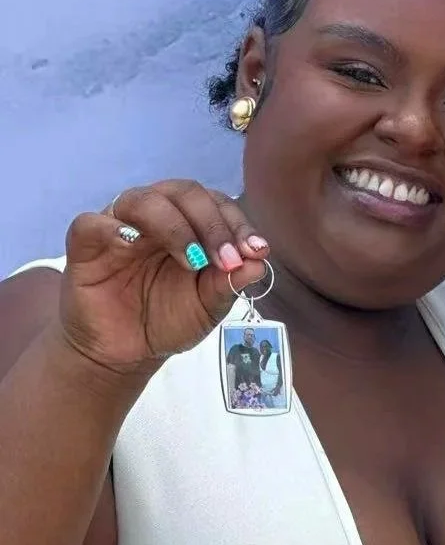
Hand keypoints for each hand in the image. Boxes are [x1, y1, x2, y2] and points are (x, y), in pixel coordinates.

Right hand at [57, 179, 268, 374]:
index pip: (217, 203)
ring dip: (175, 226)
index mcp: (190, 222)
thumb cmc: (170, 318)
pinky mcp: (85, 245)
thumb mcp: (209, 304)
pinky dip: (112, 229)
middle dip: (213, 224)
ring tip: (193, 261)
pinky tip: (132, 245)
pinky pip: (91, 223)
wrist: (125, 352)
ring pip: (144, 199)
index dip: (239, 224)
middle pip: (185, 192)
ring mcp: (120, 226)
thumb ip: (230, 283)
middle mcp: (157, 216)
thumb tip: (259, 263)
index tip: (257, 251)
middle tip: (227, 260)